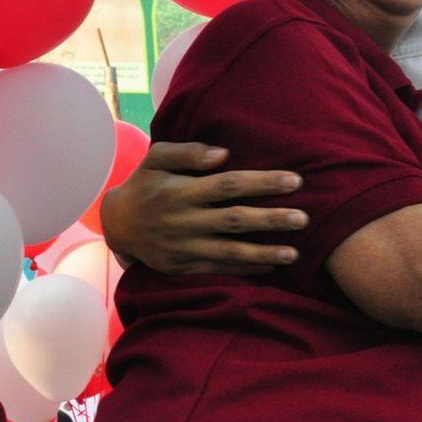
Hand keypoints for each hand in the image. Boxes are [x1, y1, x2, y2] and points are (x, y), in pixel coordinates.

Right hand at [100, 142, 308, 276]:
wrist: (117, 224)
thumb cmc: (145, 183)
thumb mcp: (157, 158)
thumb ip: (188, 152)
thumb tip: (223, 154)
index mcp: (182, 191)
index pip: (229, 185)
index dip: (262, 183)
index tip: (294, 181)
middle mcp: (185, 221)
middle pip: (235, 220)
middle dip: (271, 220)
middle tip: (304, 218)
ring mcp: (184, 247)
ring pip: (230, 252)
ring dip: (264, 253)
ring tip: (295, 253)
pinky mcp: (183, 267)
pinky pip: (218, 269)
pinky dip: (246, 269)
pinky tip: (271, 266)